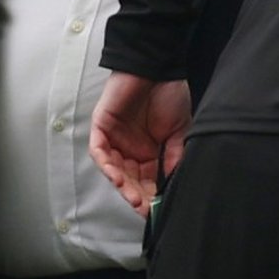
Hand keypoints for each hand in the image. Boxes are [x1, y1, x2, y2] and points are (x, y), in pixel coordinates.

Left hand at [89, 71, 190, 211]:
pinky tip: (116, 176)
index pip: (148, 181)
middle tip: (145, 208)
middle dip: (136, 195)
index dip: (151, 197)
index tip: (157, 211)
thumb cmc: (170, 95)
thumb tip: (172, 183)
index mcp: (150, 152)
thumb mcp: (179, 131)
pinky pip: (99, 150)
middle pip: (130, 179)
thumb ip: (174, 156)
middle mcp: (130, 149)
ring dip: (122, 185)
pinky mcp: (101, 126)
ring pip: (114, 169)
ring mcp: (114, 138)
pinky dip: (106, 164)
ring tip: (133, 197)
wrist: (157, 67)